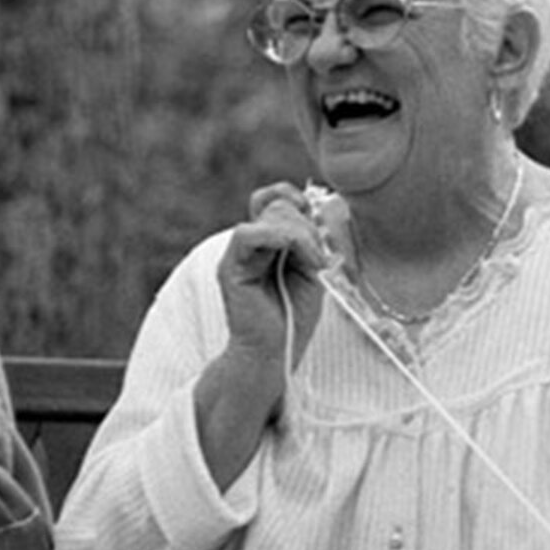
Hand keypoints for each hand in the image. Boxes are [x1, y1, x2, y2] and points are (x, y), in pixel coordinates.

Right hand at [217, 181, 334, 366]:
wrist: (275, 353)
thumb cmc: (294, 317)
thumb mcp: (312, 272)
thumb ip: (312, 242)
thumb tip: (317, 212)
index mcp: (269, 243)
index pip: (273, 199)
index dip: (293, 196)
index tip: (315, 215)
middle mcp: (251, 245)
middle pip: (277, 206)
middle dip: (307, 225)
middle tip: (319, 258)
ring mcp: (238, 255)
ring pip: (267, 216)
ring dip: (300, 234)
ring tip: (314, 263)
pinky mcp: (230, 268)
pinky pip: (247, 234)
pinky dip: (278, 237)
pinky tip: (299, 256)